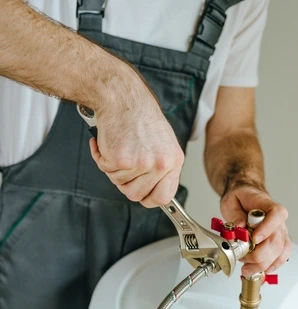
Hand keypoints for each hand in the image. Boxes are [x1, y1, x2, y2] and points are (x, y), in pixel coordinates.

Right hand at [89, 64, 183, 207]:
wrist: (123, 98)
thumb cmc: (140, 117)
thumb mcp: (162, 144)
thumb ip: (160, 168)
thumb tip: (154, 191)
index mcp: (173, 161)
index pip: (164, 197)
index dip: (149, 199)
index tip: (142, 195)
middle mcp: (160, 164)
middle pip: (136, 195)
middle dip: (125, 183)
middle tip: (122, 167)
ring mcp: (141, 163)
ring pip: (119, 183)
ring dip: (113, 168)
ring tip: (118, 148)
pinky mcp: (121, 159)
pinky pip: (105, 170)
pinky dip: (101, 157)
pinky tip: (107, 143)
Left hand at [220, 185, 291, 275]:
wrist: (247, 199)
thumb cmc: (241, 198)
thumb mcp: (231, 200)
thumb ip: (235, 213)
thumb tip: (239, 226)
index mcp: (268, 206)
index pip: (276, 215)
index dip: (267, 229)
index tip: (254, 239)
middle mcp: (278, 220)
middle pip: (276, 240)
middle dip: (259, 254)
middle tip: (243, 259)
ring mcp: (280, 232)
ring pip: (279, 251)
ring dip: (263, 264)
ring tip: (248, 269)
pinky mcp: (279, 242)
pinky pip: (282, 256)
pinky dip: (273, 265)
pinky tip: (263, 270)